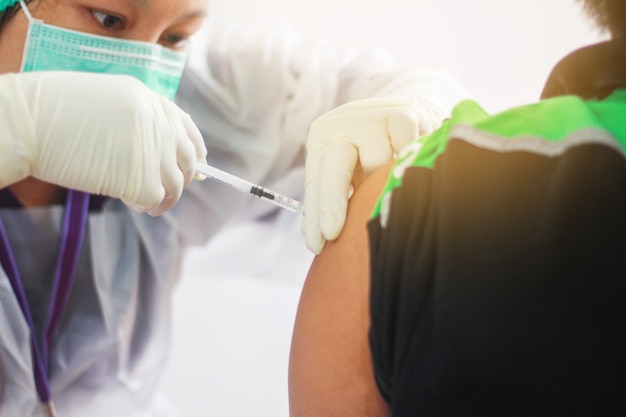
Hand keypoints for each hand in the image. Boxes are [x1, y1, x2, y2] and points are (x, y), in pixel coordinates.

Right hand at [1, 72, 206, 214]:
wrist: (26, 122)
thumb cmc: (53, 113)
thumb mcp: (107, 102)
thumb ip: (139, 121)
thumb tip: (163, 153)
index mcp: (149, 100)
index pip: (187, 129)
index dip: (194, 151)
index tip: (197, 167)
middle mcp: (158, 122)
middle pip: (187, 159)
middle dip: (180, 178)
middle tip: (164, 189)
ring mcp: (152, 150)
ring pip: (175, 184)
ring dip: (164, 197)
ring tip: (143, 200)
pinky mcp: (141, 178)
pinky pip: (157, 199)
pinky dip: (149, 206)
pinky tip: (132, 202)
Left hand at [302, 97, 441, 253]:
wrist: (406, 115)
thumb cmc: (371, 154)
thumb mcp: (350, 174)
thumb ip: (337, 201)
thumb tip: (319, 243)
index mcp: (322, 143)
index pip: (315, 183)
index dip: (316, 215)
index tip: (318, 244)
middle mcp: (341, 126)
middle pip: (335, 168)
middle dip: (333, 202)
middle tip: (333, 233)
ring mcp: (371, 117)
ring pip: (376, 162)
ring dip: (383, 181)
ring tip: (391, 185)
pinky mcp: (401, 111)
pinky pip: (403, 144)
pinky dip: (407, 158)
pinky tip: (409, 163)